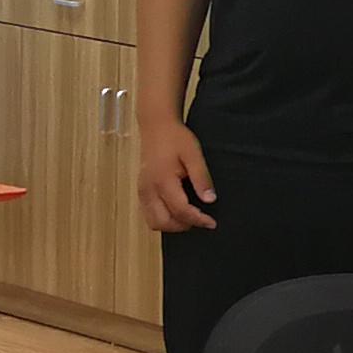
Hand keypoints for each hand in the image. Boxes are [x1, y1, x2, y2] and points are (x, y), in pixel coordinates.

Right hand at [135, 116, 215, 231]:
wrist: (156, 126)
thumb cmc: (175, 138)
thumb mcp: (194, 154)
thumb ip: (202, 178)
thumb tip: (210, 200)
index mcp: (163, 181)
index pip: (181, 211)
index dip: (198, 220)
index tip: (212, 222)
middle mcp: (149, 189)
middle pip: (164, 222)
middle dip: (184, 225)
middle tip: (201, 219)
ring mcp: (142, 191)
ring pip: (153, 222)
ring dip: (172, 224)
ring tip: (189, 216)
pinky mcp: (141, 190)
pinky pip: (148, 214)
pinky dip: (162, 218)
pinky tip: (176, 211)